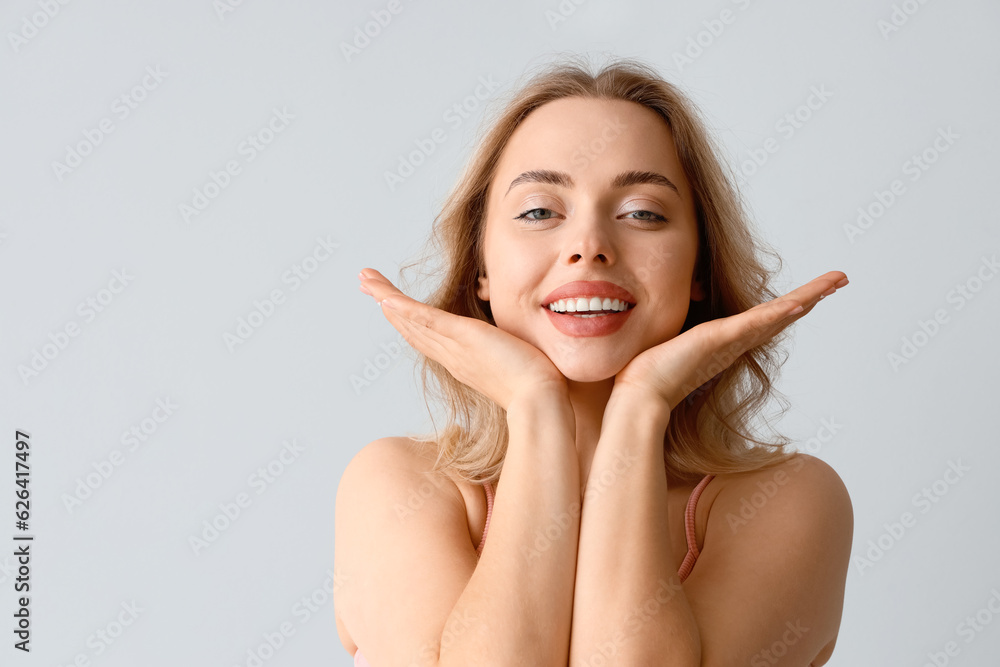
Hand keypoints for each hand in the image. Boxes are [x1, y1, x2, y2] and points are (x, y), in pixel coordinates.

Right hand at [358, 268, 568, 410]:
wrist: (541, 403)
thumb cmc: (537, 389)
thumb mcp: (519, 361)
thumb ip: (511, 351)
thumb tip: (521, 342)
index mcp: (463, 361)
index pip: (429, 336)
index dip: (408, 320)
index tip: (392, 305)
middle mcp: (452, 355)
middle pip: (411, 327)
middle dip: (388, 305)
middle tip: (367, 285)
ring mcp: (455, 348)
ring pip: (412, 320)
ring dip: (386, 299)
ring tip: (366, 280)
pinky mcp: (464, 338)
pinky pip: (427, 320)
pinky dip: (405, 309)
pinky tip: (387, 298)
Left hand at [612, 271, 848, 411]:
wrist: (639, 396)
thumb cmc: (648, 376)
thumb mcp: (669, 344)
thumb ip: (678, 336)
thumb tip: (665, 325)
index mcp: (724, 343)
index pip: (763, 320)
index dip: (789, 307)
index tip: (809, 294)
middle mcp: (733, 343)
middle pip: (781, 315)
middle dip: (811, 297)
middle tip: (838, 281)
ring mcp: (729, 343)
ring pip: (776, 316)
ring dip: (807, 298)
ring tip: (834, 282)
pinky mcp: (718, 341)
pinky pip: (754, 324)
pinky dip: (777, 314)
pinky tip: (798, 304)